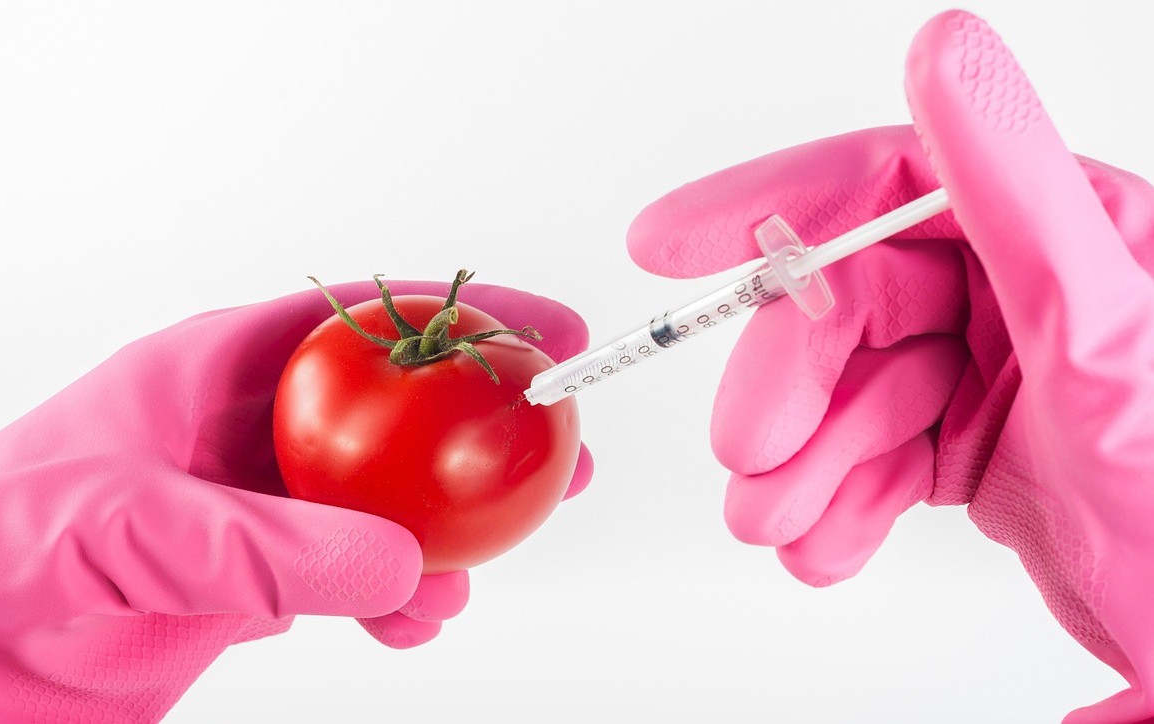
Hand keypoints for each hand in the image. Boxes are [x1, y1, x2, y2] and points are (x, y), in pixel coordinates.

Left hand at [0, 278, 591, 722]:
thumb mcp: (125, 523)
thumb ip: (261, 544)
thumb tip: (397, 559)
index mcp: (217, 370)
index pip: (362, 321)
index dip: (460, 315)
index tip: (543, 332)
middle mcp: (246, 432)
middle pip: (395, 411)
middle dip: (477, 431)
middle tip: (553, 456)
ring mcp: (254, 508)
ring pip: (383, 503)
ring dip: (441, 534)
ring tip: (471, 573)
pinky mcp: (251, 581)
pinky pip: (350, 577)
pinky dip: (394, 598)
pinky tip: (410, 621)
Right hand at [626, 10, 1153, 722]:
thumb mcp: (1102, 324)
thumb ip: (1013, 186)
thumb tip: (944, 50)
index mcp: (1061, 225)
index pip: (885, 184)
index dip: (770, 210)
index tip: (671, 244)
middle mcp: (1017, 286)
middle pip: (849, 309)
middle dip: (790, 388)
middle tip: (749, 452)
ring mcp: (989, 367)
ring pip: (850, 392)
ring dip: (802, 463)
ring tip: (781, 524)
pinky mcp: (970, 440)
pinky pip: (873, 454)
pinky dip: (836, 502)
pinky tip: (829, 543)